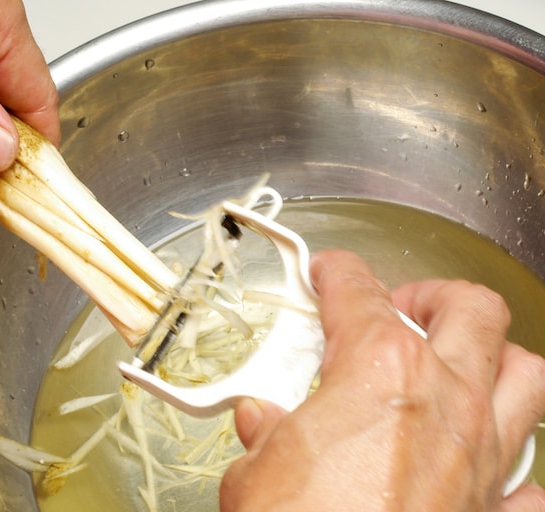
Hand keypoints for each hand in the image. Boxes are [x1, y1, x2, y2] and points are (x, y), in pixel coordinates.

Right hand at [220, 249, 544, 510]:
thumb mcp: (254, 475)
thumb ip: (263, 436)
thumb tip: (260, 420)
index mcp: (378, 372)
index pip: (359, 292)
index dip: (338, 271)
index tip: (328, 271)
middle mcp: (444, 401)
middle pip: (471, 310)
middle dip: (436, 296)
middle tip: (402, 308)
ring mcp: (482, 457)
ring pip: (527, 376)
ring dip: (499, 359)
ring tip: (462, 363)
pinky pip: (533, 483)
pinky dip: (518, 471)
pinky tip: (487, 471)